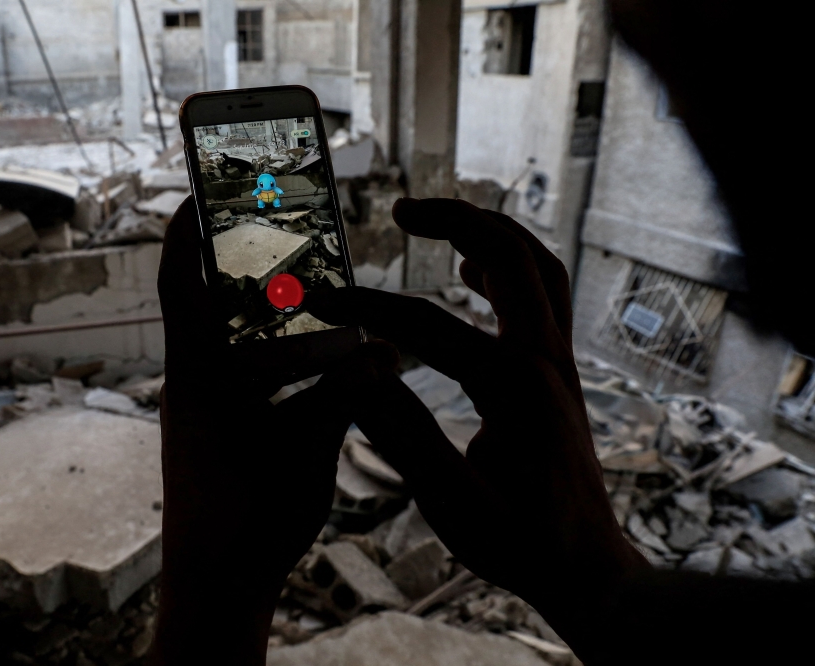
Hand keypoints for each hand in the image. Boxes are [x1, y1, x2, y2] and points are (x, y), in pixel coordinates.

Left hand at [148, 198, 393, 664]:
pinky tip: (312, 358)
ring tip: (307, 291)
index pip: (181, 283)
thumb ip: (343, 397)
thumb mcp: (306, 454)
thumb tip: (385, 353)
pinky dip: (274, 355)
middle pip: (209, 300)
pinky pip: (244, 374)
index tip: (205, 188)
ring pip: (230, 339)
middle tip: (283, 231)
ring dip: (261, 311)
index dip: (188, 230)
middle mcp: (193, 384)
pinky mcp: (217, 432)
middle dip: (239, 261)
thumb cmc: (250, 523)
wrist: (217, 585)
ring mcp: (203, 409)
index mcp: (200, 378)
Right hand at [308, 198, 648, 661]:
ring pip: (536, 265)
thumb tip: (352, 376)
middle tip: (401, 209)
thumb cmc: (522, 545)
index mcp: (512, 388)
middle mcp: (543, 360)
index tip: (319, 299)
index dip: (366, 308)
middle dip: (453, 221)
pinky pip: (543, 295)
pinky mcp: (560, 372)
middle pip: (506, 257)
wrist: (588, 569)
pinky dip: (509, 266)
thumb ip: (402, 436)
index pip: (426, 325)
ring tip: (436, 221)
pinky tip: (471, 270)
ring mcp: (559, 362)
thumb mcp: (451, 504)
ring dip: (489, 232)